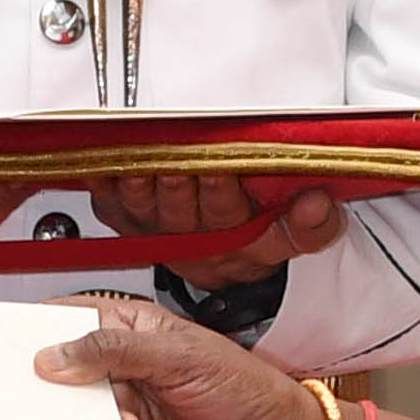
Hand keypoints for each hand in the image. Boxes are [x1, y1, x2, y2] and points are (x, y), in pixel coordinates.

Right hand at [34, 293, 334, 419]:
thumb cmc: (251, 392)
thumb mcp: (180, 356)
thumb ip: (113, 351)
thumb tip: (54, 354)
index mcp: (133, 332)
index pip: (73, 322)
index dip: (41, 331)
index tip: (11, 344)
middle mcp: (126, 373)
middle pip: (65, 378)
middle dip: (57, 389)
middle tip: (53, 397)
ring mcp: (128, 416)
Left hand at [83, 172, 346, 261]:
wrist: (213, 265)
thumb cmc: (248, 238)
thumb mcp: (289, 239)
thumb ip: (311, 225)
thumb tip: (317, 203)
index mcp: (229, 234)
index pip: (225, 213)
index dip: (221, 192)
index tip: (222, 168)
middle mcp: (187, 233)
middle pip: (178, 207)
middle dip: (177, 179)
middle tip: (177, 155)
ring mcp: (151, 226)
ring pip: (142, 205)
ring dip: (138, 182)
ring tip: (139, 159)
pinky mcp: (123, 218)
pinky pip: (107, 202)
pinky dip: (102, 183)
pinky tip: (102, 165)